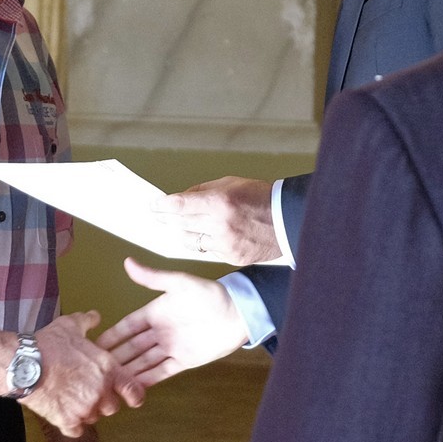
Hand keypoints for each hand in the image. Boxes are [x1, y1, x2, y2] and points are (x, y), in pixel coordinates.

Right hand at [19, 311, 144, 437]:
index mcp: (107, 369)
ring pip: (95, 418)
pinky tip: (64, 414)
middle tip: (90, 392)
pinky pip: (77, 430)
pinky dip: (72, 424)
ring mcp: (85, 409)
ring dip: (88, 412)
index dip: (135, 395)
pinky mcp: (68, 421)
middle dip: (104, 401)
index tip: (132, 397)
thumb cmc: (47, 344)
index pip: (134, 390)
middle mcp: (100, 391)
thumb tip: (94, 317)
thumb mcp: (70, 325)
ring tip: (73, 400)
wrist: (23, 364)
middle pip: (113, 406)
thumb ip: (87, 322)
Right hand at [97, 258, 247, 386]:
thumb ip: (153, 277)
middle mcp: (160, 331)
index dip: (112, 334)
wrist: (238, 314)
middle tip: (95, 368)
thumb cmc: (210, 295)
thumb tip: (127, 262)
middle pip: (132, 346)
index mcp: (156, 312)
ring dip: (128, 370)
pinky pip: (161, 372)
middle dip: (115, 356)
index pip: (128, 325)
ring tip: (110, 382)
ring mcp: (171, 347)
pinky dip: (148, 380)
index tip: (94, 344)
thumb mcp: (180, 283)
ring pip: (144, 361)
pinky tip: (134, 388)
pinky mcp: (184, 361)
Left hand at [152, 176, 279, 264]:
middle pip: (181, 223)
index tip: (154, 205)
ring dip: (184, 232)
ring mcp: (225, 244)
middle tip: (159, 215)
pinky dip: (205, 242)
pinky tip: (207, 235)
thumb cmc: (261, 198)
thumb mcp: (231, 184)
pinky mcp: (231, 257)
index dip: (163, 205)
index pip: (180, 205)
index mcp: (219, 202)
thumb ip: (204, 191)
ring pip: (190, 240)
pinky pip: (207, 250)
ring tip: (182, 225)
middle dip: (167, 219)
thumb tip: (182, 198)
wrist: (288, 221)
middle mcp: (219, 225)